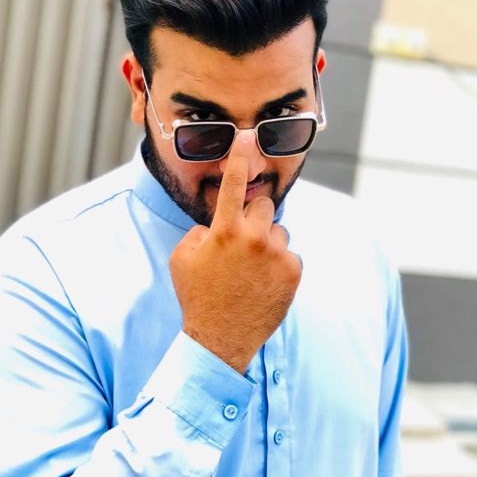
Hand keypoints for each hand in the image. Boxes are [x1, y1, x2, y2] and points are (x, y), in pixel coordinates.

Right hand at [170, 130, 301, 372]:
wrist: (220, 339)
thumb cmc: (197, 296)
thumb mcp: (182, 258)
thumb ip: (200, 231)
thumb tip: (216, 223)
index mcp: (224, 230)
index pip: (232, 184)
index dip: (238, 157)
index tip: (247, 136)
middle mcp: (254, 237)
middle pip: (264, 204)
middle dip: (254, 217)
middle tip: (242, 241)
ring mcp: (277, 254)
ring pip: (279, 230)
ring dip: (268, 242)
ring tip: (252, 270)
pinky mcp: (294, 271)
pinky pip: (290, 254)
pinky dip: (279, 264)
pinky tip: (264, 283)